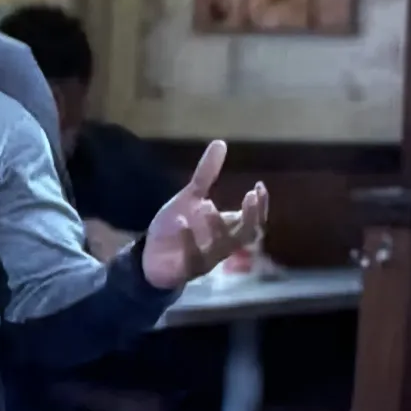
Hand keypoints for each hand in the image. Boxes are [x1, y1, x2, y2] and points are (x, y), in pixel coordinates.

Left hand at [140, 140, 268, 290]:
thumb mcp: (190, 197)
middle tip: (250, 196)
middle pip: (248, 235)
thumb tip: (220, 142)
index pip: (254, 219)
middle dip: (252, 216)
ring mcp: (207, 258)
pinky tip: (182, 222)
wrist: (150, 255)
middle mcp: (222, 244)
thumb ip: (206, 174)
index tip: (259, 186)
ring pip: (223, 247)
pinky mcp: (188, 268)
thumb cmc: (176, 227)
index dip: (261, 205)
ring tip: (207, 205)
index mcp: (227, 227)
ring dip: (217, 226)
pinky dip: (189, 240)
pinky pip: (193, 257)